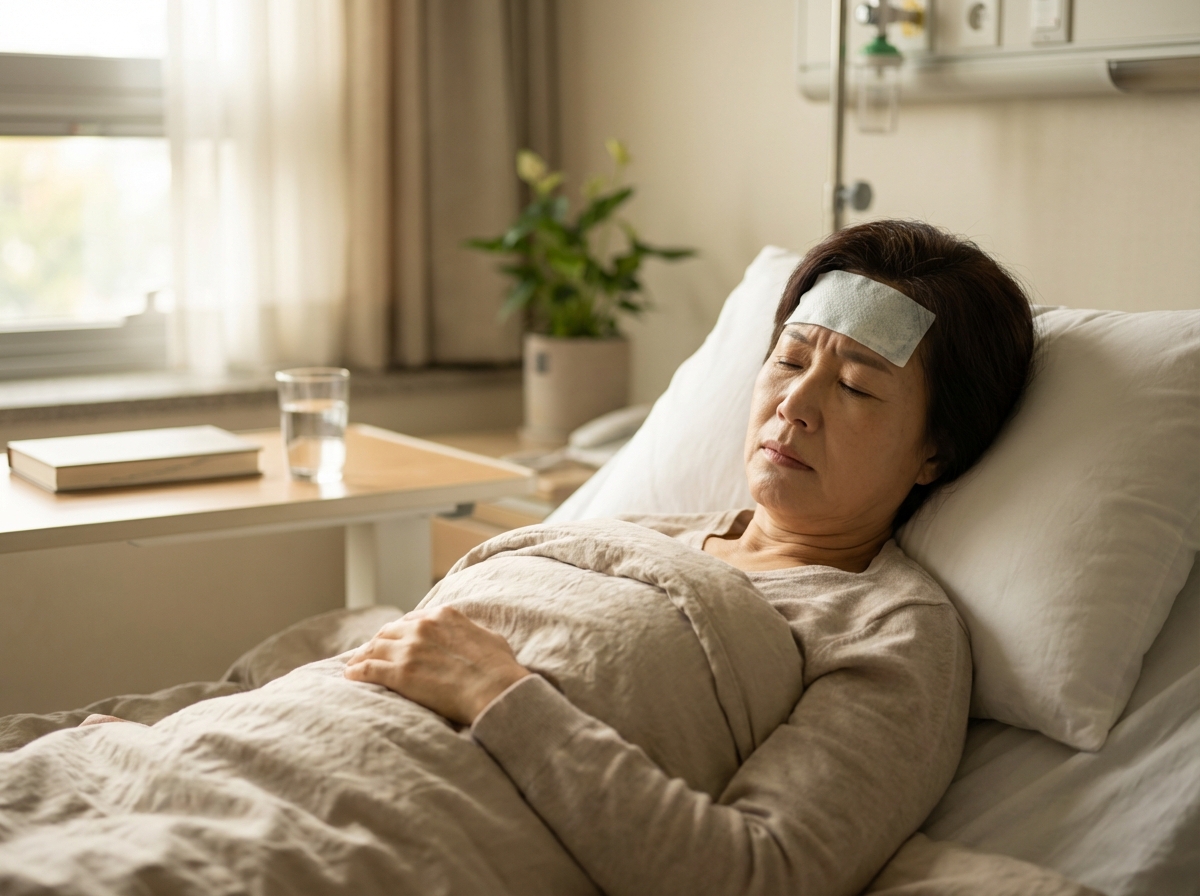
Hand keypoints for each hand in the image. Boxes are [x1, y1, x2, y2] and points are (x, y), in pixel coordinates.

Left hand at [343, 605, 529, 724]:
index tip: (393, 641)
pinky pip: (368, 669)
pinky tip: (350, 677)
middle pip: (388, 631)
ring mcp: (409, 650)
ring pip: (374, 648)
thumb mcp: (489, 638)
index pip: (410, 620)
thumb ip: (470, 632)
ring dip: (362, 656)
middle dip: (377, 642)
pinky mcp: (400, 674)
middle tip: (368, 654)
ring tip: (354, 666)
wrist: (495, 690)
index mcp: (443, 615)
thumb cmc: (499, 669)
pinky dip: (356, 672)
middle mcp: (422, 627)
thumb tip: (470, 637)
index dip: (399, 632)